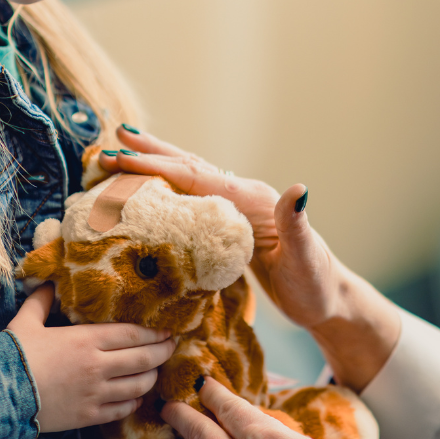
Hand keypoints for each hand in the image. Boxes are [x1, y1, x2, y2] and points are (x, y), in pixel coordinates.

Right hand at [5, 285, 175, 431]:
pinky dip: (134, 402)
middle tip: (172, 347)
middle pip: (143, 359)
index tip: (167, 330)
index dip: (154, 332)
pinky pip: (122, 410)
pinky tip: (136, 396)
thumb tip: (47, 281)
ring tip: (156, 371)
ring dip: (152, 377)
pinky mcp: (88, 416)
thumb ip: (41, 300)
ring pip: (138, 385)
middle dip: (163, 352)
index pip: (133, 334)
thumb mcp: (26, 321)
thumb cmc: (11, 355)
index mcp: (86, 339)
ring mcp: (95, 393)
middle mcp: (97, 366)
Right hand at [104, 125, 400, 390]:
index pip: (197, 178)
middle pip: (189, 167)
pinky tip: (149, 189)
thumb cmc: (316, 284)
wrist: (328, 297)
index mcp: (252, 200)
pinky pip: (192, 197)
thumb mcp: (306, 259)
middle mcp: (244, 195)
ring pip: (189, 177)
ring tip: (122, 151)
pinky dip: (167, 186)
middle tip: (111, 141)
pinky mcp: (232, 222)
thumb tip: (299, 189)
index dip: (158, 167)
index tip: (121, 158)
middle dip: (150, 154)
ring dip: (155, 163)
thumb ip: (297, 225)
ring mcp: (238, 207)